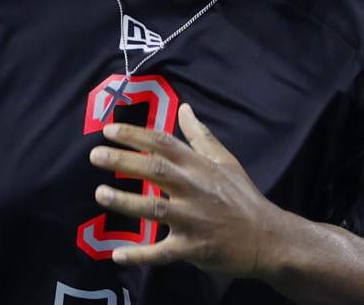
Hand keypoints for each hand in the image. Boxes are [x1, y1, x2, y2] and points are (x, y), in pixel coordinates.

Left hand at [89, 103, 285, 276]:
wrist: (268, 238)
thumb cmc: (243, 197)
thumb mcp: (225, 161)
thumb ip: (200, 136)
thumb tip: (184, 108)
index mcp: (199, 167)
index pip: (163, 144)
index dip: (135, 135)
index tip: (108, 130)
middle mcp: (194, 190)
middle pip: (155, 171)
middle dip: (124, 161)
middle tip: (95, 155)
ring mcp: (193, 219)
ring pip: (155, 209)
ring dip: (126, 202)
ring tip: (100, 194)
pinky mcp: (193, 248)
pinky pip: (163, 253)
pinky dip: (140, 255)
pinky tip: (117, 255)